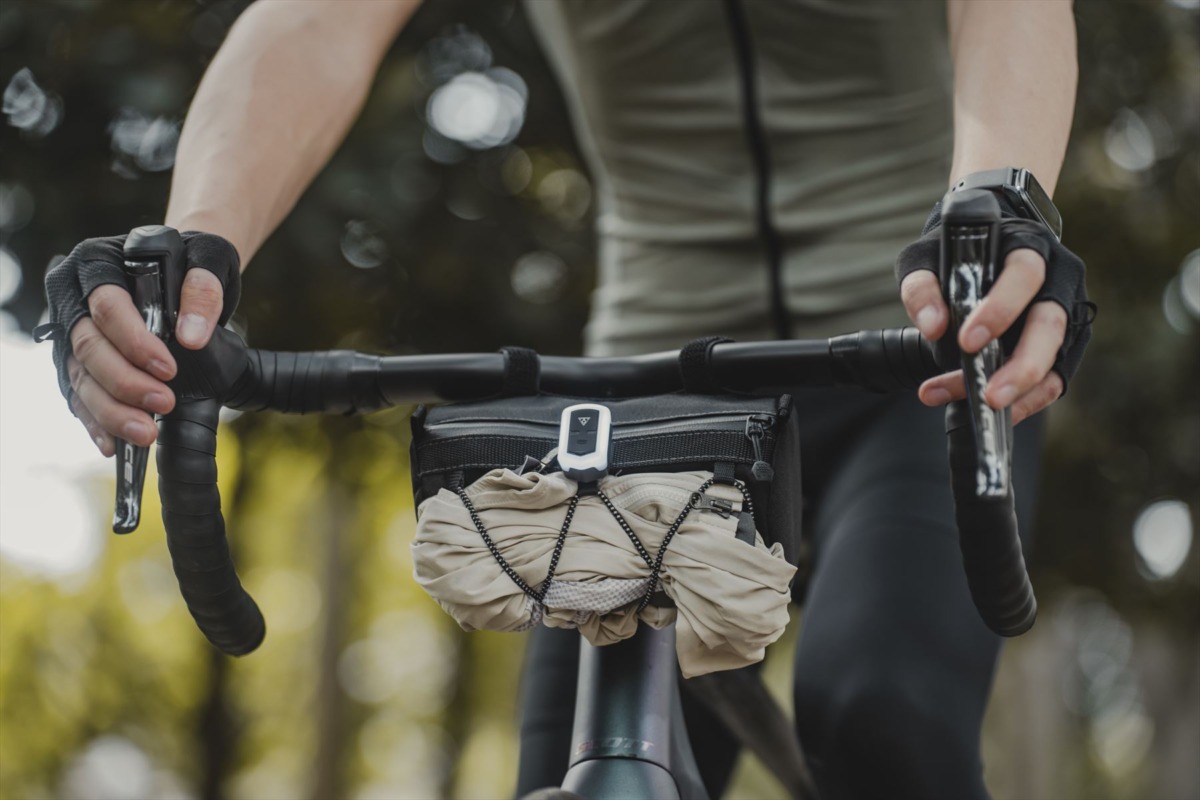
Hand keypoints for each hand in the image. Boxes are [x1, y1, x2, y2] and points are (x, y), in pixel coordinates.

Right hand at [39, 232, 240, 454]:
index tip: (169, 368)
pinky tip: (114, 443)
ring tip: (143, 433)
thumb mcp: (209, 259)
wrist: (184, 268)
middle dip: (124, 382)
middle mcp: (74, 296)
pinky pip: (78, 395)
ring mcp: (71, 331)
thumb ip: (203, 289)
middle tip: (163, 403)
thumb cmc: (192, 259)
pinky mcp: (77, 360)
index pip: (106, 306)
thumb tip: (192, 336)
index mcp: (96, 263)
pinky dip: (96, 421)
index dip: (134, 341)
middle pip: (88, 346)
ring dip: (110, 410)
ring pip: (79, 376)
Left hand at [901, 252, 1065, 424]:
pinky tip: (994, 414)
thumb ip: (923, 288)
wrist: (980, 259)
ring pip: (1056, 361)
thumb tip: (933, 326)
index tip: (966, 341)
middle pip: (1051, 325)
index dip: (1000, 308)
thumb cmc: (957, 257)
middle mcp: (1057, 282)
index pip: (1025, 275)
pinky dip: (1024, 403)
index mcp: (1028, 248)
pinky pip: (1052, 383)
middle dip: (1022, 365)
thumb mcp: (927, 260)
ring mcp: (1066, 318)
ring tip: (985, 410)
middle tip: (989, 395)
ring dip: (1022, 393)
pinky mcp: (1064, 350)